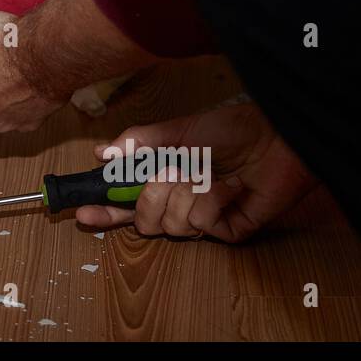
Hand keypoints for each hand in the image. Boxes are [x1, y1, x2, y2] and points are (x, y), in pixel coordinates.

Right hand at [77, 102, 314, 241]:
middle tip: (167, 174)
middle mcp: (179, 201)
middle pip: (143, 220)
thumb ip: (139, 142)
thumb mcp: (178, 130)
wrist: (277, 138)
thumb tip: (102, 154)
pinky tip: (230, 187)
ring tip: (207, 174)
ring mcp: (203, 218)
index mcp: (163, 178)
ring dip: (187, 192)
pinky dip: (212, 199)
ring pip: (170, 224)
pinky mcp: (227, 231)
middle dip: (150, 196)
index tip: (84, 212)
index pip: (125, 202)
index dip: (104, 210)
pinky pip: (201, 224)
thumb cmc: (232, 129)